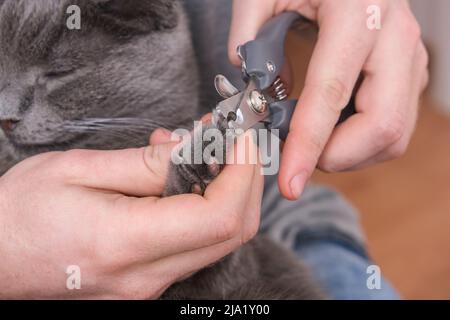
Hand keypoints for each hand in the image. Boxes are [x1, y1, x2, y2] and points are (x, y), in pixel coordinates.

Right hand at [0, 130, 262, 298]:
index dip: (242, 174)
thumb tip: (195, 148)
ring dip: (227, 191)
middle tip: (232, 140)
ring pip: (220, 239)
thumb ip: (144, 163)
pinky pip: (195, 244)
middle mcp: (146, 275)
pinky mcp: (149, 281)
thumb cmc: (20, 212)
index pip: (218, 217)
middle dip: (245, 180)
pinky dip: (204, 206)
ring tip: (203, 150)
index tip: (240, 138)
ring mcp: (150, 285)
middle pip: (232, 232)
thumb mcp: (77, 170)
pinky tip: (183, 178)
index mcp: (125, 243)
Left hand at [229, 0, 428, 199]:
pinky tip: (331, 128)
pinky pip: (393, 124)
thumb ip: (247, 33)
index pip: (331, 93)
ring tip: (311, 141)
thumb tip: (250, 83)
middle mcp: (395, 36)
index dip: (307, 146)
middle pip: (382, 127)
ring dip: (348, 152)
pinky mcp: (411, 71)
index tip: (288, 183)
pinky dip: (359, 140)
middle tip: (299, 158)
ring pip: (393, 134)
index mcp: (357, 13)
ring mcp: (410, 56)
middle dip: (336, 157)